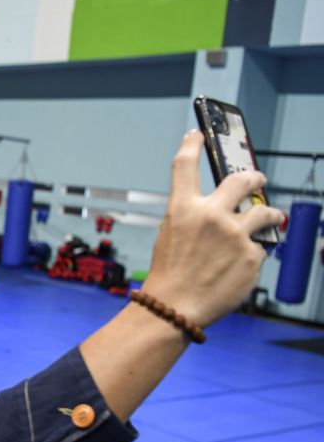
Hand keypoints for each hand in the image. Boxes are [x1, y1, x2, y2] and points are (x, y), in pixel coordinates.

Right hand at [143, 130, 279, 326]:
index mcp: (183, 209)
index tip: (198, 134)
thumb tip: (224, 207)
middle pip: (243, 180)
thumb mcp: (171, 235)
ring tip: (269, 221)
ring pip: (265, 212)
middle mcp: (211, 216)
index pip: (185, 165)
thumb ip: (194, 215)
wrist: (175, 307)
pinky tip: (239, 266)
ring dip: (269, 215)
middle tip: (258, 181)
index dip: (193, 144)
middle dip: (255, 178)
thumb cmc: (170, 274)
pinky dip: (253, 254)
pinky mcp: (252, 255)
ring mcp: (235, 235)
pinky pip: (261, 246)